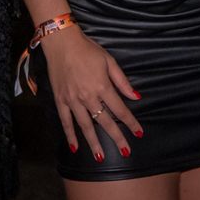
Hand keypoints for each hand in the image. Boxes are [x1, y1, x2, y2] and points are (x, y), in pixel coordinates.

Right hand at [39, 28, 142, 161]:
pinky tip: (75, 147)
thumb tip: (136, 96)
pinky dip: (70, 135)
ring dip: (94, 143)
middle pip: (105, 122)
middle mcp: (88, 97)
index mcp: (102, 87)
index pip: (120, 110)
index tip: (139, 133)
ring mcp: (72, 100)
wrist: (61, 43)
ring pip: (85, 126)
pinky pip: (66, 122)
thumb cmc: (88, 49)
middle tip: (125, 151)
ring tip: (100, 157)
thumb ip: (122, 81)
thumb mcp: (109, 61)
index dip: (131, 123)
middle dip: (116, 138)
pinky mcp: (60, 100)